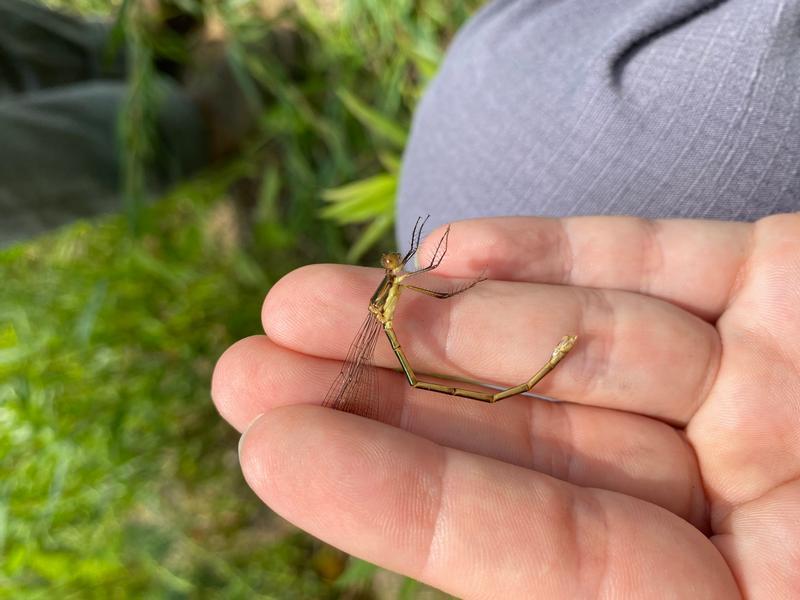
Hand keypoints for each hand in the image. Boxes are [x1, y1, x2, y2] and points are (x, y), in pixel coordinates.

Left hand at [212, 215, 799, 597]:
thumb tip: (490, 590)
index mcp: (716, 599)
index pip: (532, 553)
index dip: (401, 503)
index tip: (273, 448)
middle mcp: (725, 492)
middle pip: (530, 435)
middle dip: (387, 396)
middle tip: (252, 365)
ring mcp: (753, 382)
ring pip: (574, 341)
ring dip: (442, 315)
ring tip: (307, 302)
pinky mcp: (782, 285)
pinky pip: (657, 260)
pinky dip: (552, 252)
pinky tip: (448, 247)